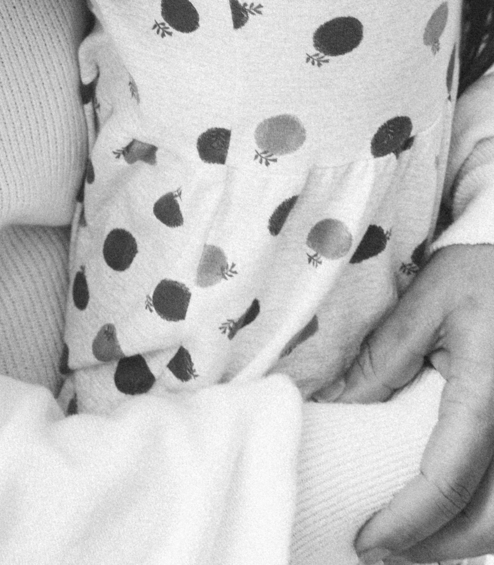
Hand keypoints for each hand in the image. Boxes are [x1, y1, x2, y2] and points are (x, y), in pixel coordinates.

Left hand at [322, 243, 493, 558]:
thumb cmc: (487, 272)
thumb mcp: (429, 298)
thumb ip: (383, 357)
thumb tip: (331, 406)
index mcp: (488, 396)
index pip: (446, 483)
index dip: (405, 524)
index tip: (366, 541)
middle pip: (487, 523)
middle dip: (434, 551)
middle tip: (379, 553)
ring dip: (461, 543)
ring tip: (408, 544)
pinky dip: (482, 518)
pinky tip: (445, 518)